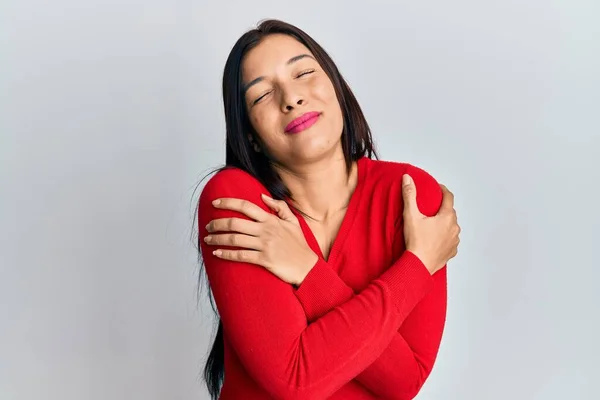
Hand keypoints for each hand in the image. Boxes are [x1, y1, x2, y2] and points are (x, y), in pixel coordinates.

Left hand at [204, 194, 318, 285]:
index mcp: (271, 220)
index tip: (214, 202)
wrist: (307, 267)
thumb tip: (263, 197)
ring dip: (218, 239)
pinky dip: (226, 254)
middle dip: (217, 223)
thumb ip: (280, 207)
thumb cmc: (299, 245)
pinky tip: (217, 254)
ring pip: (234, 239)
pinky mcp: (264, 260)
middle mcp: (266, 230)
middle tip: (207, 226)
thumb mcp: (293, 222)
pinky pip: (241, 256)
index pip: (245, 206)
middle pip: (235, 223)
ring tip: (207, 239)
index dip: (228, 202)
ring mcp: (265, 245)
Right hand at [401, 174, 460, 274]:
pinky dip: (445, 237)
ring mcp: (454, 240)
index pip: (449, 197)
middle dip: (442, 208)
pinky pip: (450, 240)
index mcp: (447, 216)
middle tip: (431, 209)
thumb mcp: (411, 215)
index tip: (438, 188)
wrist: (419, 265)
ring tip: (432, 225)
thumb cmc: (416, 242)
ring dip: (444, 223)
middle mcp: (454, 227)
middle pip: (450, 212)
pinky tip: (435, 239)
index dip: (443, 190)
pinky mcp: (452, 251)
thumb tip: (407, 179)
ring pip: (451, 226)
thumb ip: (410, 195)